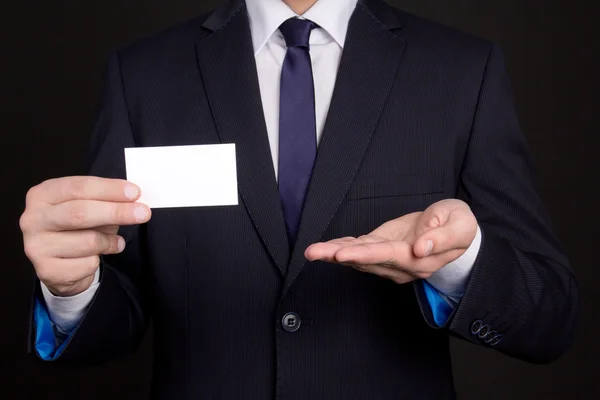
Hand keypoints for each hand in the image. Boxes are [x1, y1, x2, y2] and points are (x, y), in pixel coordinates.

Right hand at [20, 176, 151, 296]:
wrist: (61, 266)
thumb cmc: (78, 229)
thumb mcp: (90, 208)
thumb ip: (106, 201)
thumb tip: (133, 200)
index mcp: (43, 194)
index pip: (79, 187)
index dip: (109, 189)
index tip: (135, 193)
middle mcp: (33, 218)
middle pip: (80, 212)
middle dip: (116, 212)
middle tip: (143, 213)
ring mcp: (36, 245)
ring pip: (88, 241)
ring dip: (110, 241)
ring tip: (115, 242)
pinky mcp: (46, 270)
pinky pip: (86, 264)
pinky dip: (99, 260)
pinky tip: (96, 257)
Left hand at [305, 199, 476, 284]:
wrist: (456, 231)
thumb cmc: (459, 225)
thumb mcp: (459, 225)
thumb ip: (442, 236)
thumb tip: (421, 247)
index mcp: (419, 259)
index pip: (387, 256)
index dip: (363, 255)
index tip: (341, 253)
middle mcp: (400, 265)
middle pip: (365, 261)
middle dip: (337, 256)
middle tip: (313, 252)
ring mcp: (389, 260)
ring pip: (358, 258)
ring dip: (333, 254)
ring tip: (312, 250)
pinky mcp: (383, 249)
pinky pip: (360, 250)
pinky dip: (341, 247)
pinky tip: (326, 246)